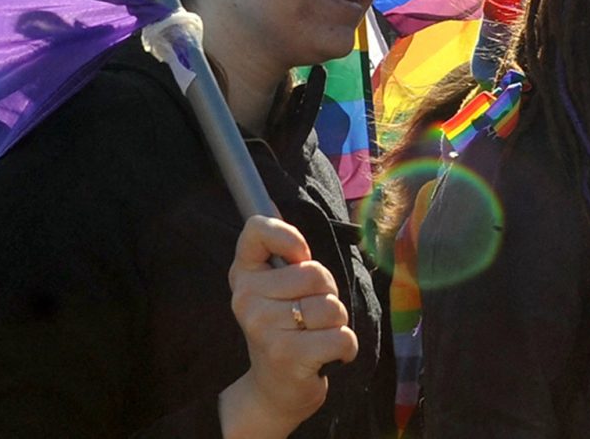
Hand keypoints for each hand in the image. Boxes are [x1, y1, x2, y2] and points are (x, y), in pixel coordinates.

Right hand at [218, 216, 351, 438]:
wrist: (275, 388)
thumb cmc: (286, 328)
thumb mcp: (277, 288)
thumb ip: (282, 254)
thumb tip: (272, 201)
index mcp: (243, 275)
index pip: (256, 230)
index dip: (287, 235)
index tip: (300, 255)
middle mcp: (246, 299)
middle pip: (315, 273)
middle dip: (328, 294)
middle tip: (311, 315)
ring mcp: (264, 329)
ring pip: (332, 307)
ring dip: (338, 323)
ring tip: (317, 336)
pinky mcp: (287, 356)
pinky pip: (341, 337)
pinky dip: (346, 348)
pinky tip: (328, 356)